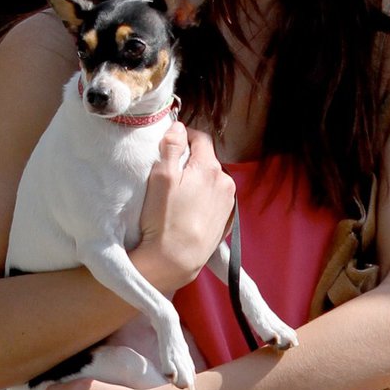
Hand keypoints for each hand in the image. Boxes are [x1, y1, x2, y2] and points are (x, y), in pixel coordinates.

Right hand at [128, 124, 235, 294]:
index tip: (170, 145)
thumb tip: (178, 127)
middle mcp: (225, 183)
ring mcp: (228, 204)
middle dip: (190, 161)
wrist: (175, 261)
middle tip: (170, 175)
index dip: (184, 137)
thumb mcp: (161, 177)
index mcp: (210, 168)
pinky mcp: (226, 221)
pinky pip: (214, 200)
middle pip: (207, 160)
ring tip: (178, 197)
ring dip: (197, 181)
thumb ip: (171, 147)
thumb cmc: (164, 220)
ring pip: (211, 180)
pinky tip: (188, 212)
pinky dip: (203, 200)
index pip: (201, 138)